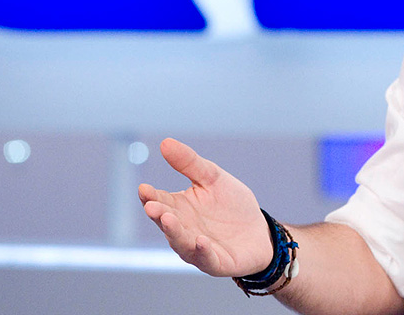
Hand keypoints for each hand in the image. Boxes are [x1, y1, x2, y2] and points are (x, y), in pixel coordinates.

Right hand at [138, 138, 272, 276]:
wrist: (260, 231)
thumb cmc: (232, 205)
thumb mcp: (214, 178)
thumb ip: (190, 163)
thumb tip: (164, 142)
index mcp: (179, 208)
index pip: (160, 201)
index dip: (151, 196)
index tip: (144, 189)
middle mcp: (183, 230)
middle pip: (167, 222)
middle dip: (158, 214)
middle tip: (151, 206)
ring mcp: (197, 248)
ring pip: (181, 242)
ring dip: (174, 232)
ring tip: (168, 219)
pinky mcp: (216, 262)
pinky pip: (206, 258)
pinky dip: (202, 250)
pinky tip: (200, 240)